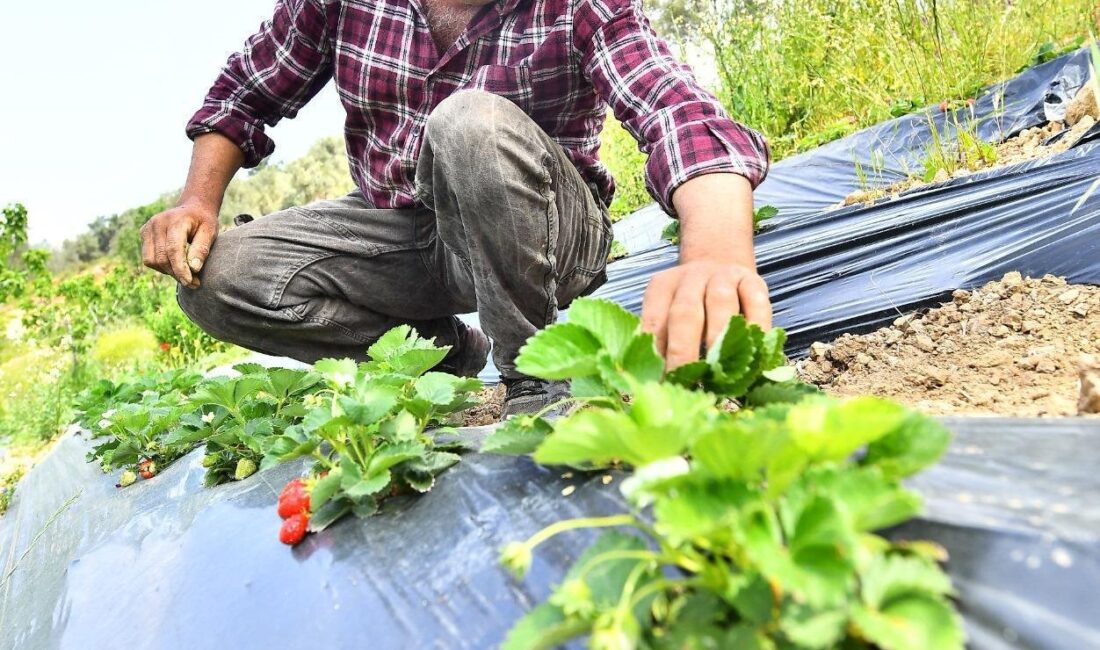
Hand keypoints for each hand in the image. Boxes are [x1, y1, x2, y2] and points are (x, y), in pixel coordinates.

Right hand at [140, 203, 218, 288]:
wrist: (193, 208)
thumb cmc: (203, 221)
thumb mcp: (210, 232)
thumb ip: (202, 249)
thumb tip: (194, 269)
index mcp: (175, 220)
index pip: (173, 249)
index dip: (181, 269)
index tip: (191, 282)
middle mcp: (157, 223)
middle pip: (162, 258)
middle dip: (177, 273)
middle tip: (194, 282)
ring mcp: (148, 228)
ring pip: (152, 261)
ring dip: (168, 272)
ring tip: (185, 273)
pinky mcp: (144, 234)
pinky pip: (149, 258)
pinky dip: (161, 266)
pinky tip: (175, 265)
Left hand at [641, 260, 771, 370]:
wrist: (718, 261)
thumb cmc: (690, 304)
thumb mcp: (669, 314)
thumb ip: (663, 342)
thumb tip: (661, 385)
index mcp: (662, 287)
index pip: (654, 321)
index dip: (657, 354)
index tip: (662, 383)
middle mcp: (691, 278)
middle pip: (684, 313)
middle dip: (684, 350)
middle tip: (688, 381)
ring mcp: (723, 276)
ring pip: (720, 303)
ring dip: (719, 337)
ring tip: (718, 369)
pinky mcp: (752, 280)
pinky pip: (757, 302)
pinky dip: (757, 326)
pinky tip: (755, 352)